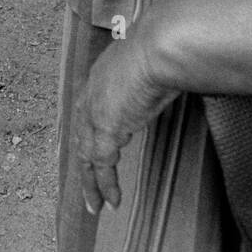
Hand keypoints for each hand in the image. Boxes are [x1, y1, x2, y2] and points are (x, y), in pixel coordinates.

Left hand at [75, 19, 178, 214]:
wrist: (159, 46)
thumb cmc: (163, 46)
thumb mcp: (153, 62)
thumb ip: (154, 75)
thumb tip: (170, 76)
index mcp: (101, 75)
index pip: (87, 110)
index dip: (89, 132)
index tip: (94, 150)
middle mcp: (92, 93)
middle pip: (81, 136)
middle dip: (84, 163)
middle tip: (88, 186)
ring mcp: (96, 112)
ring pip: (86, 155)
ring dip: (91, 183)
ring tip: (96, 205)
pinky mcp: (106, 129)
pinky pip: (102, 165)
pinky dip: (106, 185)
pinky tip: (112, 201)